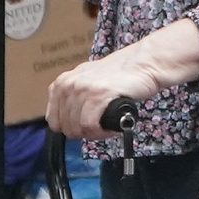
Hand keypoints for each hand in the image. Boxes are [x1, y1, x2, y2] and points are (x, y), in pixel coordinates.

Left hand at [46, 48, 161, 140]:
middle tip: (102, 128)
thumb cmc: (121, 74)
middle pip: (66, 127)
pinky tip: (112, 129)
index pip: (54, 121)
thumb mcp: (88, 81)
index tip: (87, 127)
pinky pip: (90, 126)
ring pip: (78, 128)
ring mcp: (81, 90)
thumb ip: (75, 96)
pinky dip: (102, 132)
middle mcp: (67, 85)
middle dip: (85, 133)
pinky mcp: (97, 96)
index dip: (72, 128)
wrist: (144, 64)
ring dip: (95, 134)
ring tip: (109, 127)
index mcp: (61, 83)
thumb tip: (69, 120)